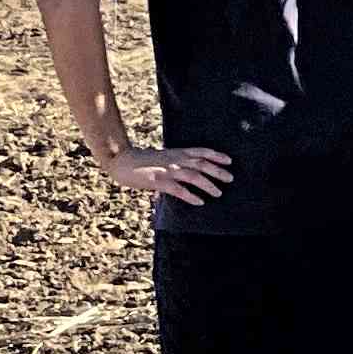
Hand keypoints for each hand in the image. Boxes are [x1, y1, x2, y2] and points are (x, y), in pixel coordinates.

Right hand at [96, 144, 232, 207]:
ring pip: (194, 176)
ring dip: (208, 185)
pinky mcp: (158, 181)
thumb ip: (176, 160)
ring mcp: (167, 170)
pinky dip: (191, 196)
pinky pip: (178, 190)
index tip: (229, 160)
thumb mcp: (163, 156)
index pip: (202, 151)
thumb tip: (190, 170)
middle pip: (202, 164)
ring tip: (218, 193)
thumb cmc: (142, 160)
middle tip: (230, 178)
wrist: (122, 160)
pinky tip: (199, 202)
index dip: (217, 155)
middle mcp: (175, 159)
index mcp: (177, 152)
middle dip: (218, 171)